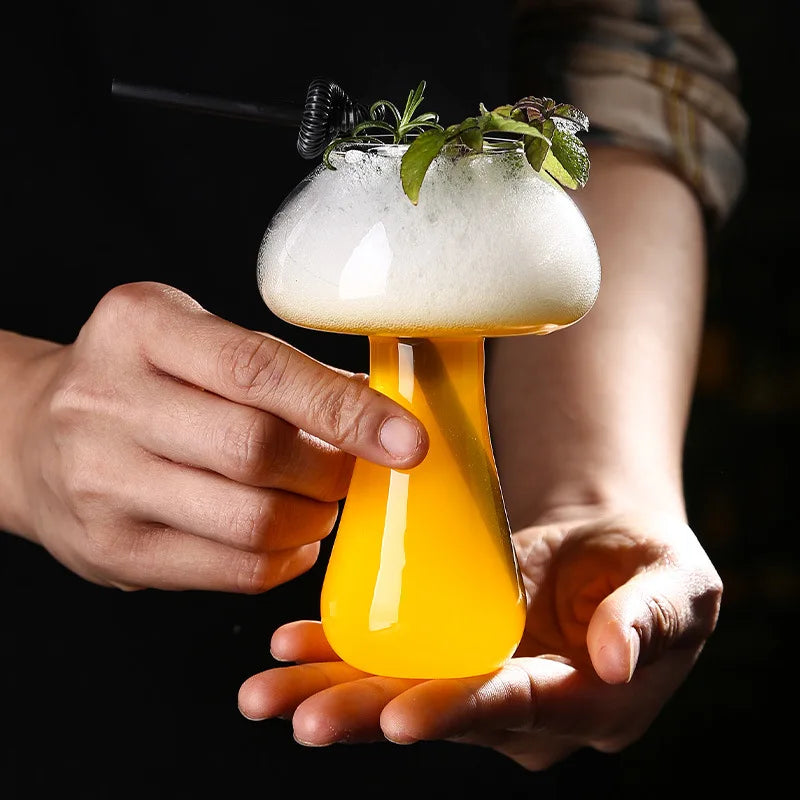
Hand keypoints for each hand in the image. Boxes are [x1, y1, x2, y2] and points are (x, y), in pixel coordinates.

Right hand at [5, 281, 426, 590]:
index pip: (260, 370)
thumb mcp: (195, 340)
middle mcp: (109, 400)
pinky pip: (233, 570)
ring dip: (314, 517)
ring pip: (252, 519)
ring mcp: (102, 482)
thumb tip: (381, 408)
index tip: (408, 440)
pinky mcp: (113, 550)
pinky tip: (292, 539)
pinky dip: (286, 559)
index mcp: (141, 327)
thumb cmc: (141, 379)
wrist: (32, 437)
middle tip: (355, 469)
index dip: (344, 409)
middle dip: (333, 469)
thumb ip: (279, 369)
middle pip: (258, 449)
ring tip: (320, 501)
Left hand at [237, 510, 721, 769]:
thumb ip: (647, 620)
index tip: (401, 718)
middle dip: (369, 717)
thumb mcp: (673, 585)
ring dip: (332, 691)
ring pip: (398, 692)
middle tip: (304, 721)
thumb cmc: (650, 567)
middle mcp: (516, 706)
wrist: (613, 552)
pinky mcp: (448, 648)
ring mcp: (475, 678)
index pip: (512, 709)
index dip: (458, 710)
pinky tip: (291, 647)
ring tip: (266, 691)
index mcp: (576, 697)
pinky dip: (339, 654)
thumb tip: (614, 656)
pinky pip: (389, 658)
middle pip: (437, 712)